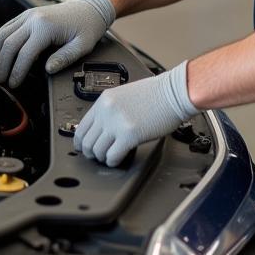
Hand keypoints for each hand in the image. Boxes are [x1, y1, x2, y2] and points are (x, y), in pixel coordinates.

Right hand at [0, 0, 114, 87]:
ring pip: (3, 33)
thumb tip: (48, 69)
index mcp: (46, 27)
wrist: (90, 8)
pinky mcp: (27, 15)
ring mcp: (28, 15)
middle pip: (9, 44)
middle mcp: (33, 19)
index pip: (25, 53)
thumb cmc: (87, 26)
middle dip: (1, 64)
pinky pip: (7, 27)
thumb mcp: (82, 45)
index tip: (13, 84)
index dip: (17, 71)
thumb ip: (64, 57)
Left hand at [74, 61, 196, 166]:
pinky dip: (113, 162)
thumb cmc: (156, 94)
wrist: (174, 93)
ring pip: (97, 151)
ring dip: (103, 158)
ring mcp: (116, 123)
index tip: (83, 148)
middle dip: (91, 153)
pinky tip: (118, 159)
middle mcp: (107, 111)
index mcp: (104, 100)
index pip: (82, 127)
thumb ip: (110, 110)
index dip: (81, 142)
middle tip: (97, 156)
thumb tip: (102, 129)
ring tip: (110, 158)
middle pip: (87, 141)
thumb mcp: (124, 96)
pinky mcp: (129, 135)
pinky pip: (112, 156)